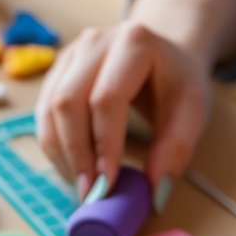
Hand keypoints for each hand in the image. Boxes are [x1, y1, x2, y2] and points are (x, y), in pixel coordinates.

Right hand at [35, 20, 210, 200]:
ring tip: (83, 185)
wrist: (162, 57)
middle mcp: (95, 42)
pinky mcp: (56, 74)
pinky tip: (74, 168)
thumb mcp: (192, 113)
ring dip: (62, 155)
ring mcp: (70, 56)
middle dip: (77, 155)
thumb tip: (154, 193)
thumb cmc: (175, 85)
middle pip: (68, 103)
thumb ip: (176, 151)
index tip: (107, 186)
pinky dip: (55, 148)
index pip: (106, 98)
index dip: (104, 145)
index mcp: (134, 43)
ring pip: (49, 111)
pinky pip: (43, 115)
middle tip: (89, 193)